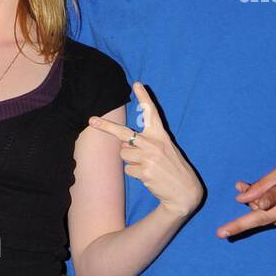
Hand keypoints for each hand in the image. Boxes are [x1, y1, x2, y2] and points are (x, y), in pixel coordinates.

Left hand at [87, 81, 203, 221]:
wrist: (184, 192)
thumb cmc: (171, 168)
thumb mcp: (165, 149)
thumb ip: (147, 141)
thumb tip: (122, 141)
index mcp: (161, 135)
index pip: (152, 113)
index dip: (144, 97)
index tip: (137, 84)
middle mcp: (154, 143)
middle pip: (123, 132)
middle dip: (105, 126)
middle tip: (91, 120)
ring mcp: (148, 157)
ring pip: (123, 153)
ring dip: (130, 160)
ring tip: (146, 165)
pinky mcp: (144, 171)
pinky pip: (127, 169)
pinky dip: (134, 172)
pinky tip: (147, 175)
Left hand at [216, 160, 275, 237]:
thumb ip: (264, 183)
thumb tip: (240, 196)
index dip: (269, 198)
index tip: (260, 203)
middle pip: (266, 216)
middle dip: (241, 225)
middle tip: (220, 233)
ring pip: (268, 218)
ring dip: (254, 210)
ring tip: (248, 193)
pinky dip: (267, 213)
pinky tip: (268, 203)